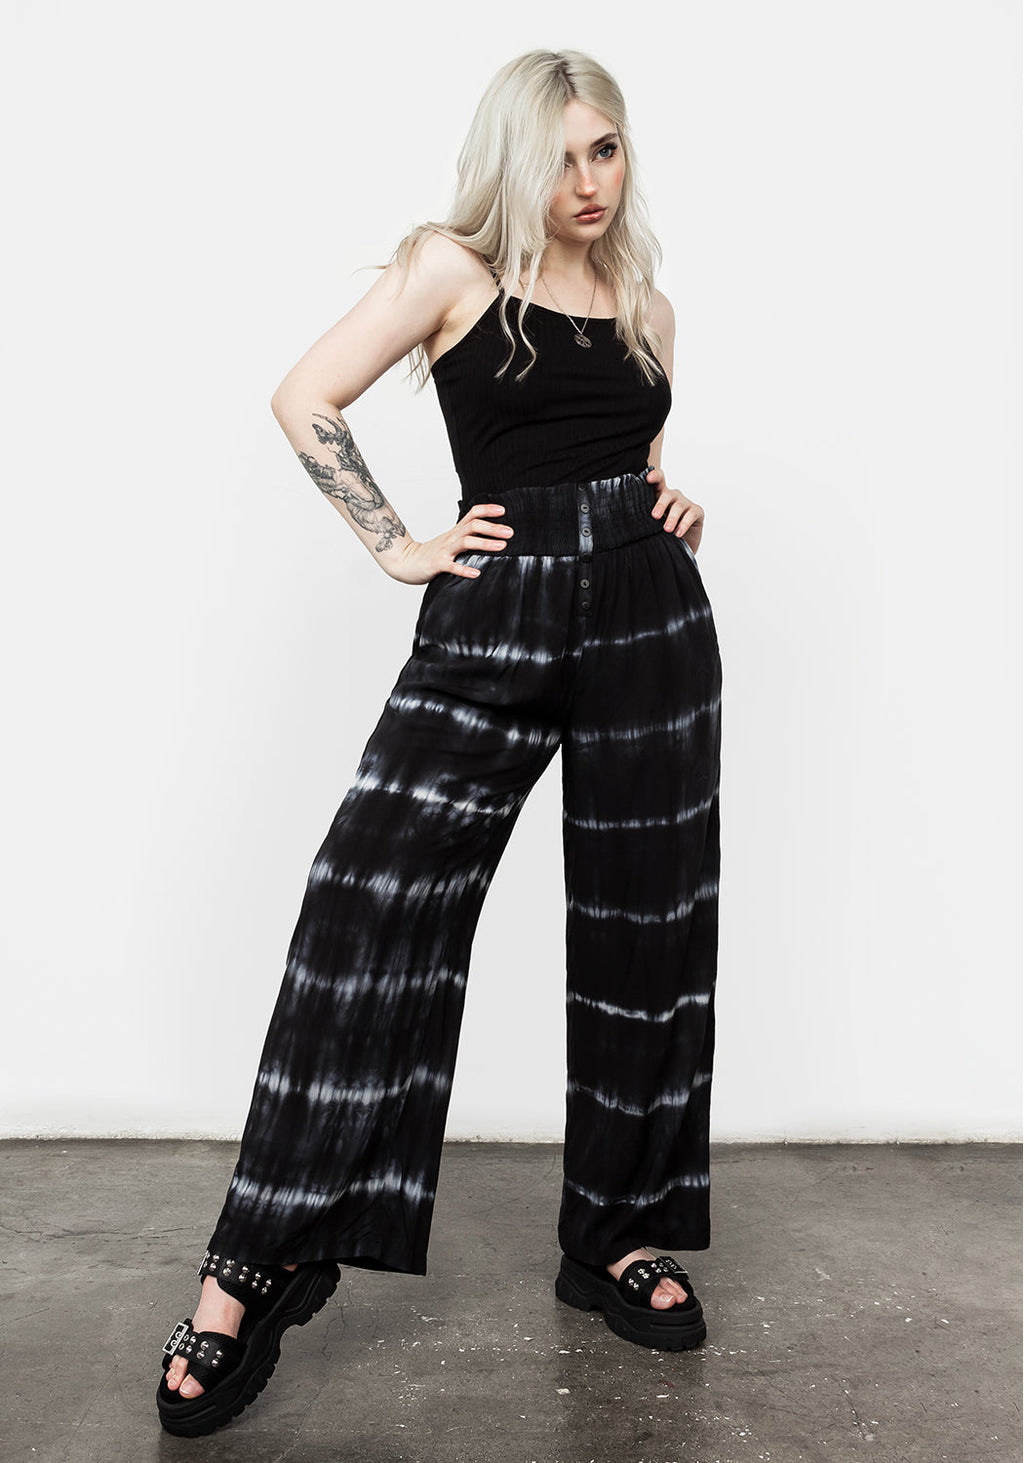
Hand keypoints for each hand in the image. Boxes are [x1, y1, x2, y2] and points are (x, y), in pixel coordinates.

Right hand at [386, 503, 514, 585]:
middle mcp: (451, 537)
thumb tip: (491, 538)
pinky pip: (452, 566)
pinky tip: (477, 573)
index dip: (487, 510)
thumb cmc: (432, 553)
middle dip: (493, 528)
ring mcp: (444, 550)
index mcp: (456, 531)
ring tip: (501, 546)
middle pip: (473, 526)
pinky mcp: (437, 564)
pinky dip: (464, 570)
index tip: (503, 510)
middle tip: (510, 532)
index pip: (472, 514)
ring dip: (484, 543)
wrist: (406, 562)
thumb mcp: (450, 541)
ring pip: (465, 542)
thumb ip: (467, 537)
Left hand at [645, 466, 703, 554]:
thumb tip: (628, 521)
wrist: (680, 546)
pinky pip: (691, 515)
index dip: (654, 476)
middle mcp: (673, 496)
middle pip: (667, 494)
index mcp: (660, 495)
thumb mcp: (652, 524)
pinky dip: (684, 524)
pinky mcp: (697, 511)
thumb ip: (644, 518)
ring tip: (667, 530)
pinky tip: (678, 533)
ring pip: (678, 506)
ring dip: (672, 518)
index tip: (648, 479)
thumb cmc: (661, 533)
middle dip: (660, 505)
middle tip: (654, 516)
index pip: (658, 480)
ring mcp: (686, 503)